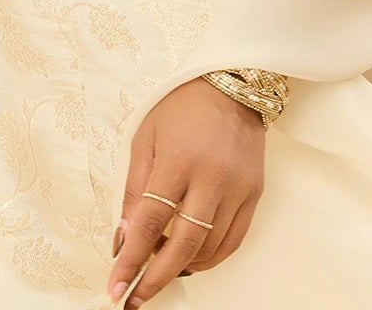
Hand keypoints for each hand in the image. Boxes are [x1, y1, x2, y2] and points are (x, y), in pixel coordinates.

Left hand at [107, 76, 264, 305]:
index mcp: (178, 159)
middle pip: (184, 244)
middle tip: (137, 297)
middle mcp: (211, 176)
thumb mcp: (146, 139)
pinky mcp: (255, 193)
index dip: (131, 259)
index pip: (150, 222)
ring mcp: (237, 187)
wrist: (232, 84)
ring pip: (209, 247)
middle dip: (156, 278)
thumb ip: (135, 190)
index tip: (116, 288)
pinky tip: (192, 260)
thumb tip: (123, 237)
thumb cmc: (181, 108)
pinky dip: (211, 257)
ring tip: (161, 268)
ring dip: (182, 266)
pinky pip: (233, 240)